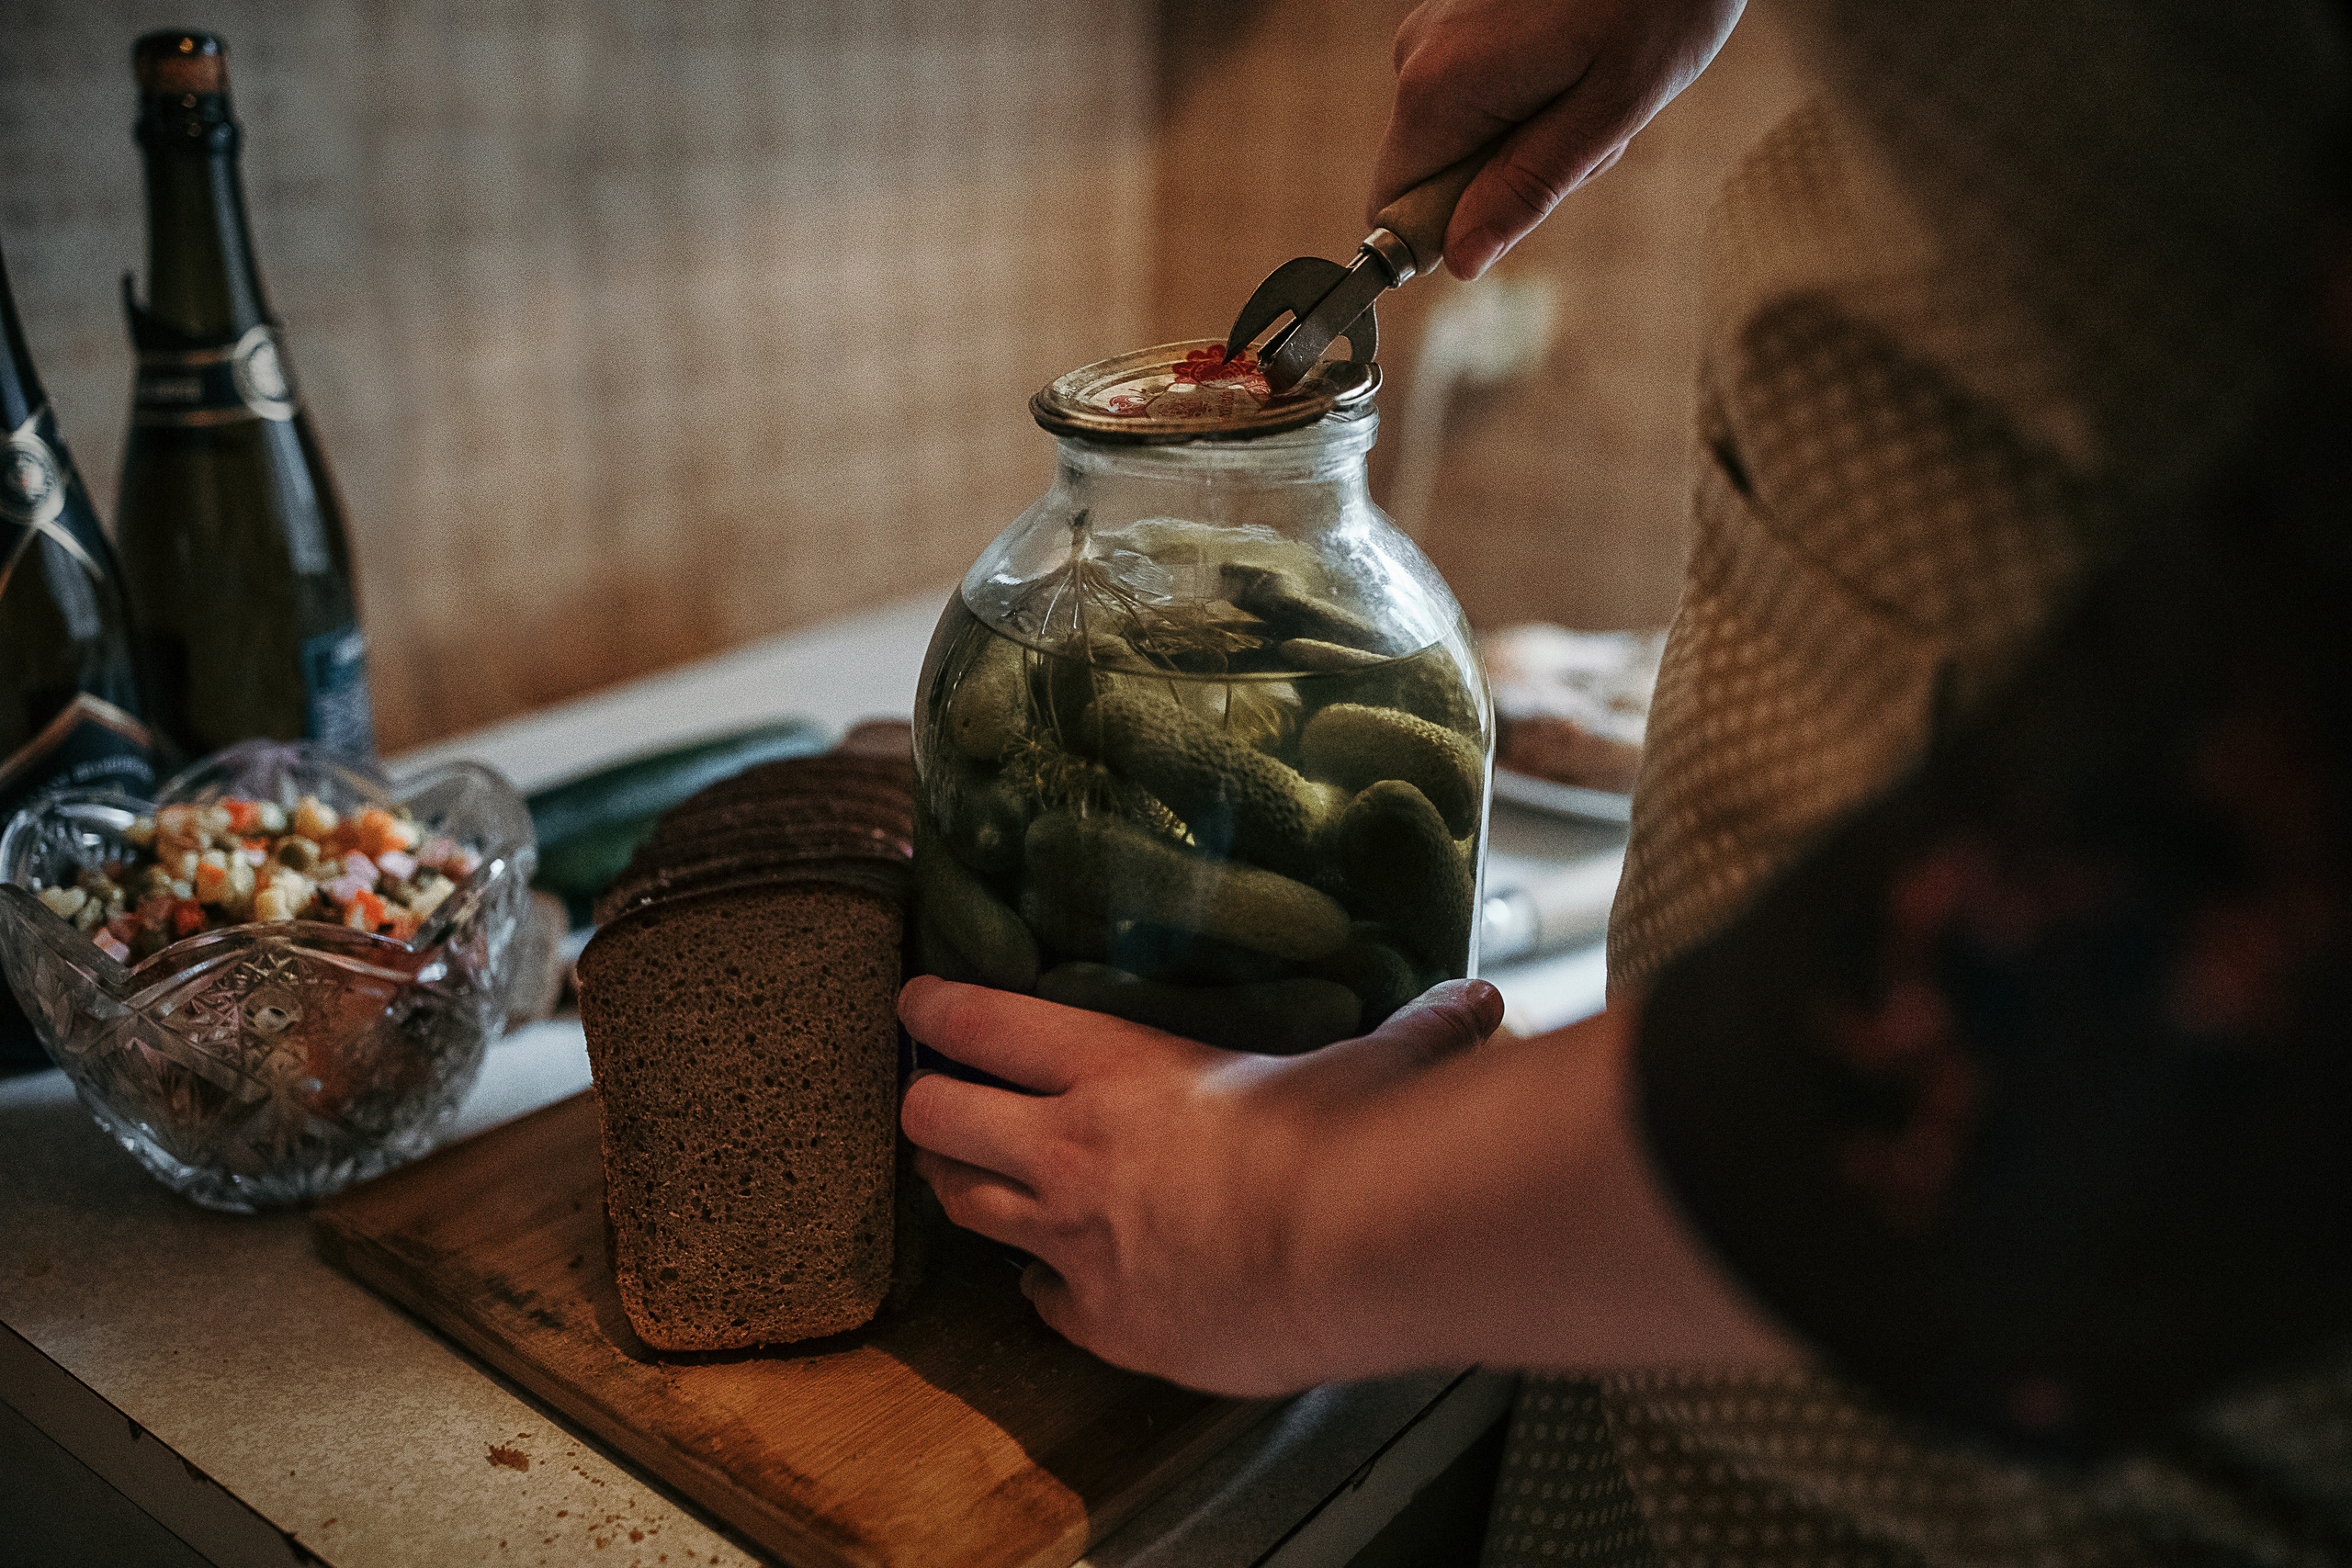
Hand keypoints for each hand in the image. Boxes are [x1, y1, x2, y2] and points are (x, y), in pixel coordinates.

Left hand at [897, 975, 1507, 1395]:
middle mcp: (1072, 1147)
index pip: (985, 1022)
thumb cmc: (1352, 1140)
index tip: (913, 1002)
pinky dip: (1041, 1291)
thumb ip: (1413, 1031)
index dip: (935, 1010)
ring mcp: (1077, 1243)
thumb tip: (1475, 1001)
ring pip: (967, 1206)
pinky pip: (1039, 1302)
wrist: (1351, 1253)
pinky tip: (1052, 1286)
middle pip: (937, 1118)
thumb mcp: (1376, 1064)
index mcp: (1117, 1067)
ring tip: (967, 1178)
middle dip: (925, 1107)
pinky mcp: (1105, 1321)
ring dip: (963, 1189)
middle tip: (928, 1100)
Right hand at [1371, 0, 1744, 277]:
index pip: (1393, 210)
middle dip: (1511, 177)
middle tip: (1588, 135)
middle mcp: (1417, 57)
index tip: (1523, 203)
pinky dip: (1533, 95)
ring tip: (1595, 87)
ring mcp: (1437, 30)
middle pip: (1437, 175)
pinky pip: (1480, 92)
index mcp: (1439, 90)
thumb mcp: (1607, 113)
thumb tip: (1460, 260)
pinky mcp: (1460, 16)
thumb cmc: (1658, 1)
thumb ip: (1526, 190)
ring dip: (1532, 137)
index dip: (1450, 230)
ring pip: (1466, 136)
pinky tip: (1581, 58)